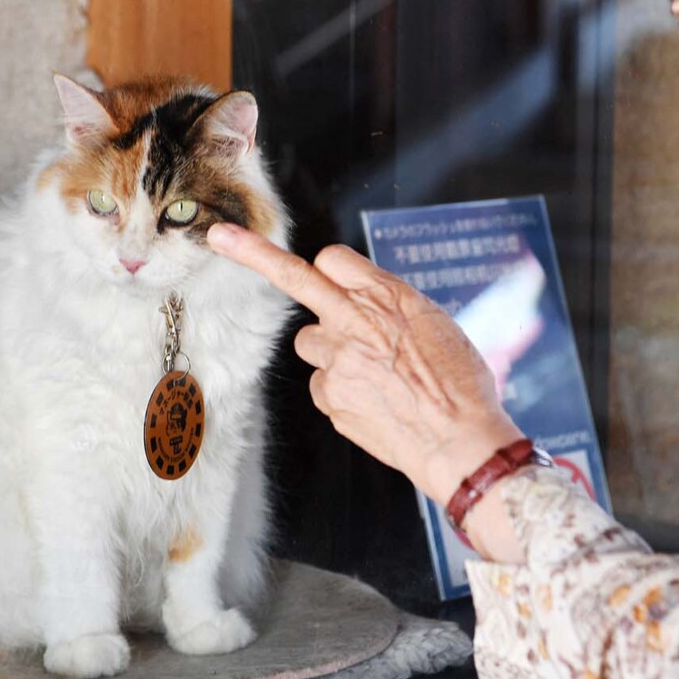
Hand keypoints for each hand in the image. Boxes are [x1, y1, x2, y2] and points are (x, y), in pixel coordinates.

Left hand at [207, 223, 523, 505]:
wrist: (459, 442)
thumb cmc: (460, 385)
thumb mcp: (437, 326)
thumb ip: (393, 309)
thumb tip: (370, 304)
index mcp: (388, 296)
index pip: (333, 259)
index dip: (330, 267)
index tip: (316, 266)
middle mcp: (356, 320)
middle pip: (295, 278)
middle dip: (253, 253)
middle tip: (219, 237)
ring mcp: (338, 358)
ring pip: (311, 342)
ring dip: (332, 352)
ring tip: (374, 376)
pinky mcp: (329, 395)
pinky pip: (323, 384)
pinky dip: (341, 392)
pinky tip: (373, 405)